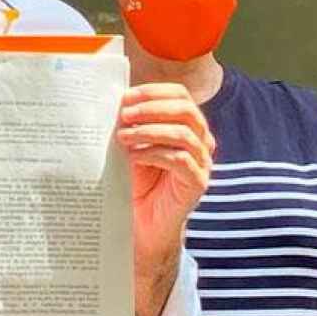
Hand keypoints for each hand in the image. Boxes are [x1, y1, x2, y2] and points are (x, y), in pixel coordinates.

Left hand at [116, 83, 214, 272]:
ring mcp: (202, 163)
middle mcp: (201, 142)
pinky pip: (181, 160)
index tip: (125, 97)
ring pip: (184, 134)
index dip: (154, 92)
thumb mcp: (131, 146)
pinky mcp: (198, 183)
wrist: (141, 223)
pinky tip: (134, 157)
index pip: (181, 96)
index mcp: (187, 126)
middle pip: (186, 110)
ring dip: (150, 131)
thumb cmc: (135, 181)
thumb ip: (130, 123)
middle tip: (124, 115)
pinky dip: (154, 153)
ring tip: (123, 137)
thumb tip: (113, 99)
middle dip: (152, 108)